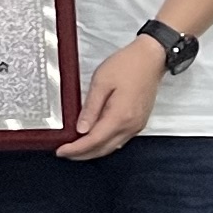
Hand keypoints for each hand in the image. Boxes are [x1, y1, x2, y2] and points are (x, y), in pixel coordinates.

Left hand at [59, 35, 163, 160]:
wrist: (151, 58)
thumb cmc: (128, 64)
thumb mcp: (101, 82)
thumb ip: (91, 108)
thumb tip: (81, 129)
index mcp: (120, 116)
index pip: (94, 141)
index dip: (76, 149)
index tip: (61, 151)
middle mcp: (131, 125)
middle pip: (103, 149)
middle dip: (82, 154)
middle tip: (65, 152)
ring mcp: (137, 125)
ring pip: (112, 147)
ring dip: (94, 150)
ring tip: (76, 147)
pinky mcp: (139, 122)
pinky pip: (120, 139)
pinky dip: (105, 143)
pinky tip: (95, 139)